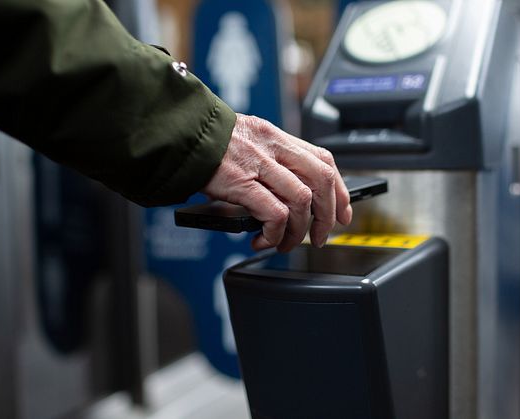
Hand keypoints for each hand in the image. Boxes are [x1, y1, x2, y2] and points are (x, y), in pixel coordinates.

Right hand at [203, 114, 351, 251]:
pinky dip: (275, 232)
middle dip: (327, 215)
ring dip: (299, 230)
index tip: (342, 212)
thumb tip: (285, 198)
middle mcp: (272, 146)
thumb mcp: (245, 142)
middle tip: (320, 236)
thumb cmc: (204, 142)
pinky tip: (264, 239)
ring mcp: (258, 163)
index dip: (340, 190)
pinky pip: (274, 213)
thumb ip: (268, 162)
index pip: (324, 160)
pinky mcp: (241, 182)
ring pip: (301, 200)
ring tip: (286, 243)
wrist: (176, 134)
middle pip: (321, 180)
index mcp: (276, 136)